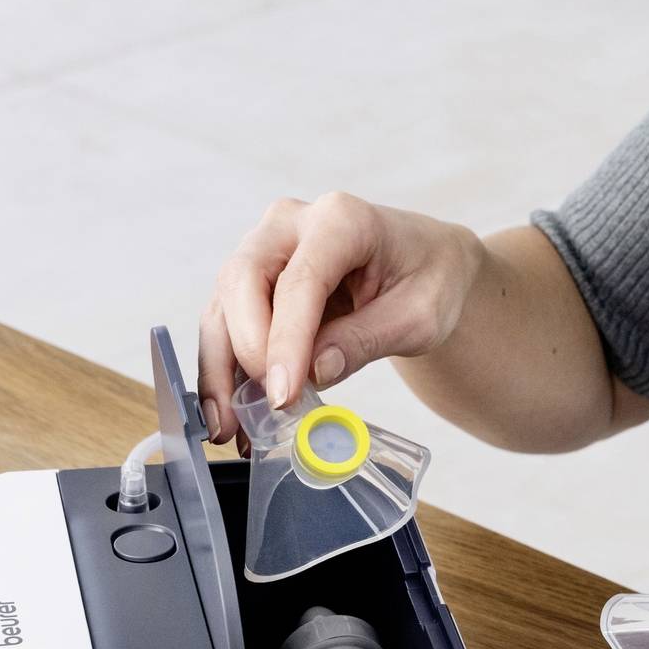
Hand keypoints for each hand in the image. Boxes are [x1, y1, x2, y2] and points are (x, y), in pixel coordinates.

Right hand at [198, 193, 484, 432]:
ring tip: (228, 428)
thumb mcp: (420, 316)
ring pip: (223, 305)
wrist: (426, 263)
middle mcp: (292, 224)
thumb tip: (315, 372)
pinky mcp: (254, 279)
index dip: (285, 341)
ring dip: (219, 369)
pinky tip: (231, 416)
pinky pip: (226, 324)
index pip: (300, 281)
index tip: (282, 396)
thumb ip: (368, 339)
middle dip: (245, 351)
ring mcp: (266, 247)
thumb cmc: (429, 279)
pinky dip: (224, 370)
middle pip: (243, 281)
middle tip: (265, 408)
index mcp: (342, 220)